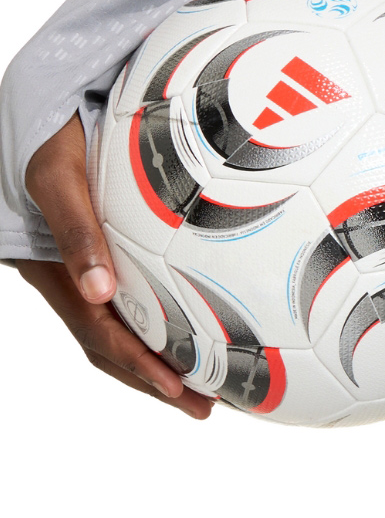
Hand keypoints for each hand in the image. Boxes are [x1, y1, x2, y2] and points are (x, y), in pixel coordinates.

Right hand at [16, 113, 211, 418]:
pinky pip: (130, 300)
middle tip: (205, 408)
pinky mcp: (100, 258)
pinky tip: (199, 329)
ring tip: (209, 386)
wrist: (41, 109)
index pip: (99, 332)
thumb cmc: (49, 136)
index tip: (177, 388)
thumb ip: (76, 228)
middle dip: (155, 380)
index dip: (137, 365)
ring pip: (118, 329)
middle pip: (111, 345)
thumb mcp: (56, 176)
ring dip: (159, 360)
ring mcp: (81, 272)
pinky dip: (160, 323)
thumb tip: (99, 290)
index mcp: (52, 272)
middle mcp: (67, 281)